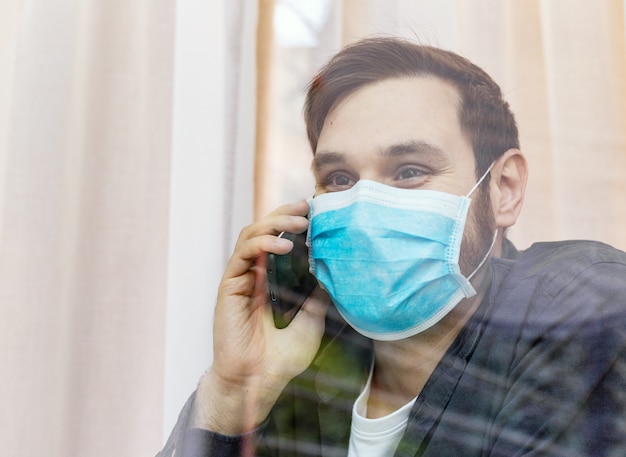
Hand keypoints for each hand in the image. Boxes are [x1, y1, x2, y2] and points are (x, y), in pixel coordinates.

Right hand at [193, 199, 329, 434]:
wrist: (259, 381)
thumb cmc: (282, 358)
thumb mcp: (312, 320)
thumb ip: (317, 294)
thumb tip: (330, 269)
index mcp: (272, 281)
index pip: (280, 241)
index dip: (294, 224)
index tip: (316, 213)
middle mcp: (254, 275)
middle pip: (264, 231)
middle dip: (285, 215)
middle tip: (307, 207)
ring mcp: (241, 279)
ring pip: (251, 236)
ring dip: (275, 224)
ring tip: (299, 224)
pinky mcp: (230, 285)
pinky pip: (242, 254)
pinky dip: (262, 243)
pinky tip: (283, 246)